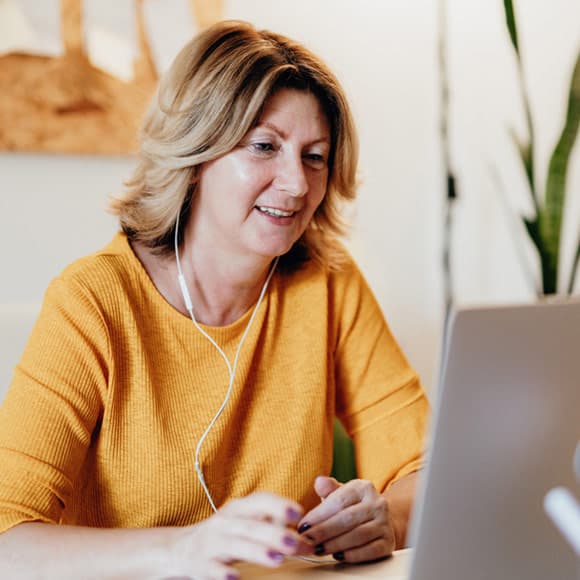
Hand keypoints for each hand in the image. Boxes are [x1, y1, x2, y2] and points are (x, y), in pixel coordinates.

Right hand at [166, 492, 312, 578]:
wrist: (181, 548)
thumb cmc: (226, 533)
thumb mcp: (246, 521)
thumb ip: (271, 520)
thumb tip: (303, 525)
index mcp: (239, 508)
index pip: (260, 500)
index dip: (278, 505)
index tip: (298, 512)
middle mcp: (225, 521)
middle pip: (251, 525)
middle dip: (274, 534)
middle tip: (296, 543)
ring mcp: (211, 542)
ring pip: (235, 546)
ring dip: (257, 552)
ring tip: (278, 560)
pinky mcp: (200, 564)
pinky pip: (211, 568)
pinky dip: (222, 574)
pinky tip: (234, 578)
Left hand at [296, 476, 395, 563]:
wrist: (379, 521)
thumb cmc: (353, 507)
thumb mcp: (341, 494)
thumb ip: (329, 488)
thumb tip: (319, 482)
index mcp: (363, 487)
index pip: (339, 501)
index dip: (319, 515)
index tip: (303, 526)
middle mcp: (377, 503)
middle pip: (347, 518)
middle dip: (324, 531)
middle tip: (307, 540)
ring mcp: (385, 523)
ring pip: (358, 535)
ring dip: (335, 544)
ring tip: (318, 549)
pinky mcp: (388, 542)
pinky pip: (370, 551)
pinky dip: (353, 555)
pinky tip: (338, 556)